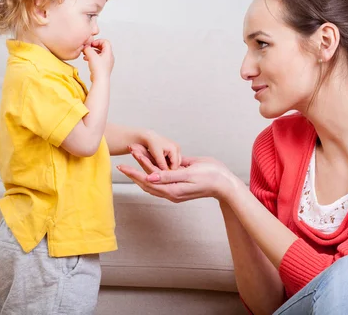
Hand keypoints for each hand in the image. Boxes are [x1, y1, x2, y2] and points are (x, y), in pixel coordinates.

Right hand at [83, 39, 113, 81]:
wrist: (100, 80)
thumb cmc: (99, 69)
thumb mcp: (92, 56)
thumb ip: (88, 49)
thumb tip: (85, 46)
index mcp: (109, 53)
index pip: (105, 42)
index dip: (97, 41)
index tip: (91, 44)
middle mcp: (109, 57)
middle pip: (102, 47)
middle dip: (93, 47)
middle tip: (88, 48)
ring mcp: (106, 62)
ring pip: (99, 53)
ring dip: (92, 52)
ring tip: (85, 54)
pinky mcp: (103, 67)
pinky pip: (98, 59)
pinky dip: (92, 58)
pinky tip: (86, 59)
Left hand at [118, 152, 234, 202]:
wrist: (225, 184)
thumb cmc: (211, 176)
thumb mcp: (190, 174)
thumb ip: (168, 176)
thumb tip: (149, 178)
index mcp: (172, 190)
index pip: (147, 182)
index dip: (134, 173)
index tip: (122, 166)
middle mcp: (171, 192)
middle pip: (147, 182)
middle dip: (135, 170)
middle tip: (124, 159)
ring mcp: (175, 190)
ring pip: (153, 180)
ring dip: (143, 168)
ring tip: (135, 155)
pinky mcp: (179, 185)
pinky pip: (162, 179)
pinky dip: (153, 170)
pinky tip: (149, 163)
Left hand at [128, 130, 181, 169]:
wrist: (149, 137)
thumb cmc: (152, 143)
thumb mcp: (156, 155)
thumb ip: (162, 164)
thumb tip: (165, 173)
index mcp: (174, 148)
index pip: (176, 165)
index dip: (170, 172)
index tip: (163, 176)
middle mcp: (177, 148)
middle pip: (177, 164)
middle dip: (170, 168)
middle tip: (161, 172)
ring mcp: (176, 149)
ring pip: (175, 163)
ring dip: (169, 166)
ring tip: (161, 167)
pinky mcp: (174, 151)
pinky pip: (173, 160)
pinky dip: (168, 163)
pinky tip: (162, 164)